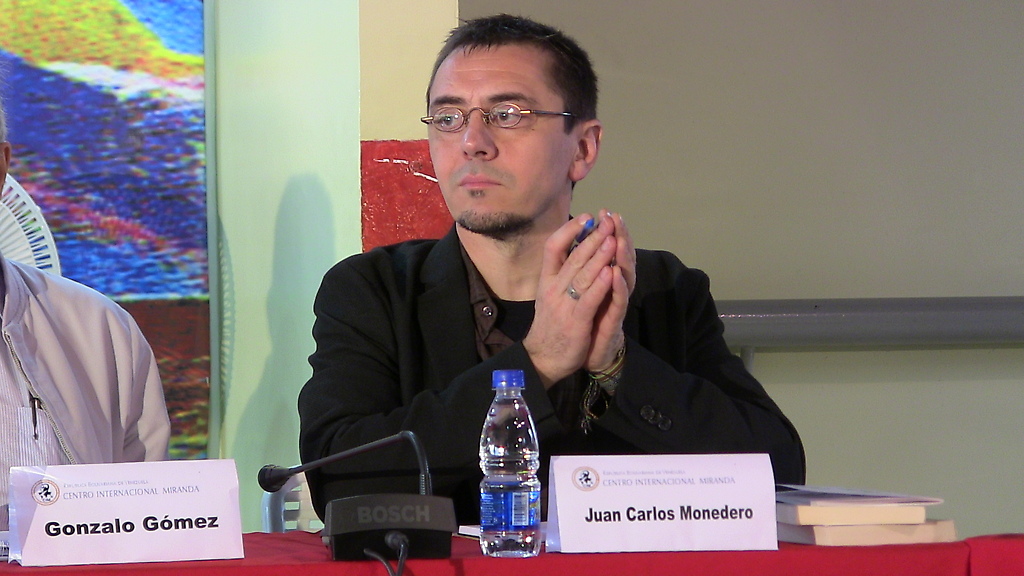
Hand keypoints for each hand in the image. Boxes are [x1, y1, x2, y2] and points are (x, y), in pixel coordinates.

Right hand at [523, 211, 634, 385]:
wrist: (542, 358)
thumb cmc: (551, 324)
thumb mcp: (550, 294)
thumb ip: (561, 273)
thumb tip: (573, 247)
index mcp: (546, 280)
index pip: (552, 248)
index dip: (568, 231)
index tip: (585, 217)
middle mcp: (553, 289)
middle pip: (572, 257)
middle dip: (591, 238)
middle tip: (606, 220)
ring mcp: (564, 305)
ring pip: (582, 275)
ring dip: (598, 256)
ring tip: (611, 238)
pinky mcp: (575, 322)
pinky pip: (588, 300)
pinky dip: (600, 286)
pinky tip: (610, 273)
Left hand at [585, 211, 633, 371]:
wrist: (582, 357)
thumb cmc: (582, 322)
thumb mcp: (577, 291)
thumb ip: (582, 269)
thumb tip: (577, 241)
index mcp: (603, 279)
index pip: (610, 250)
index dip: (608, 231)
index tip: (603, 211)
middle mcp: (613, 289)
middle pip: (620, 258)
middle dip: (617, 235)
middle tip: (614, 216)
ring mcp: (614, 305)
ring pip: (623, 276)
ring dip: (620, 257)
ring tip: (617, 238)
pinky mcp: (613, 322)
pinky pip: (618, 303)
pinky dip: (617, 288)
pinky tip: (615, 273)